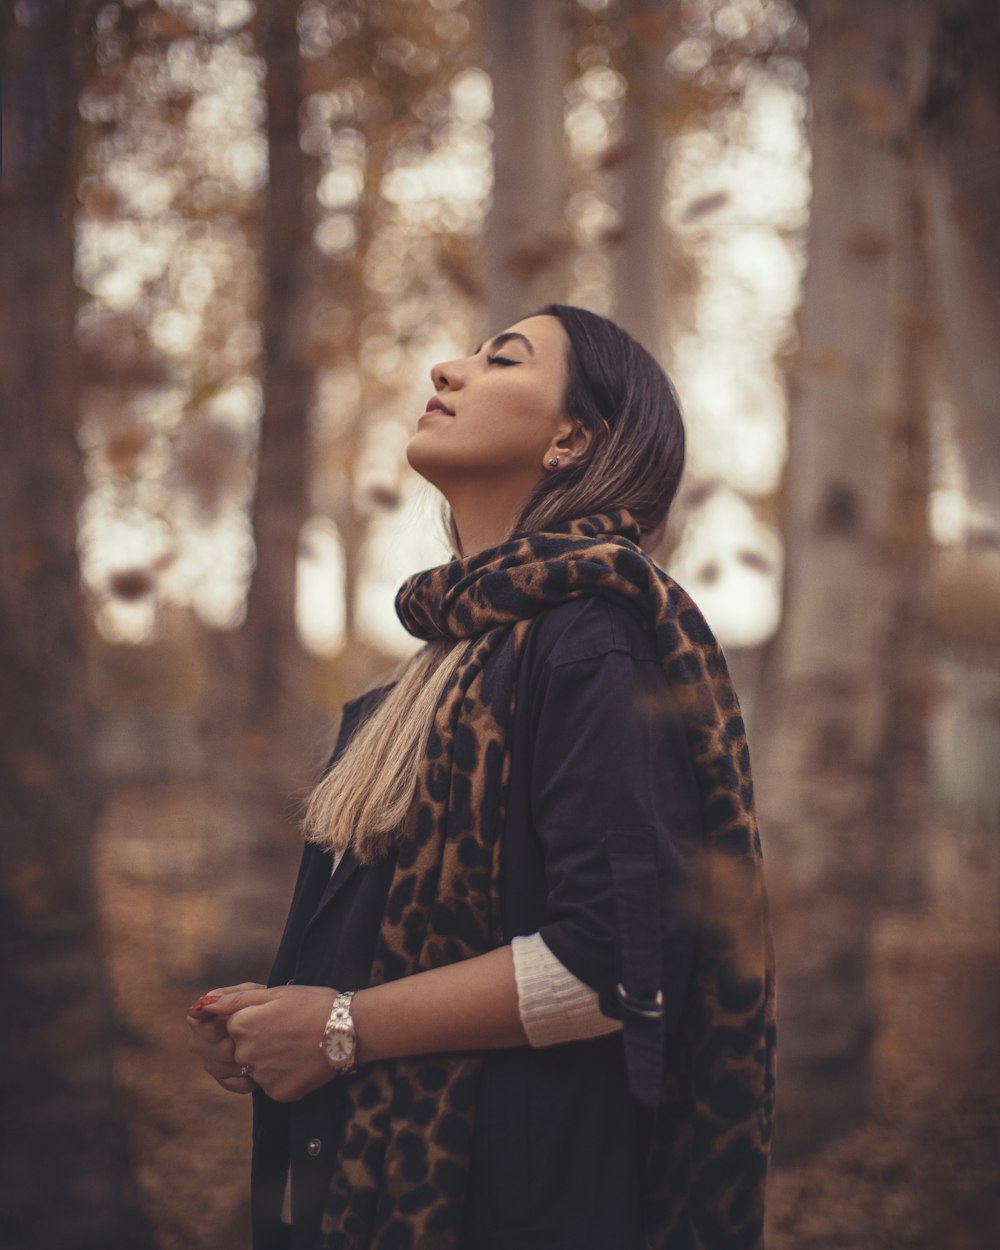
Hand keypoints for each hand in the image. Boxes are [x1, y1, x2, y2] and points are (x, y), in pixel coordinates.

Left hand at [197, 984, 337, 1103]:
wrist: (348, 1030)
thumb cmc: (313, 1004)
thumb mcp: (274, 993)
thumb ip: (234, 999)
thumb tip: (200, 1005)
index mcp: (241, 1025)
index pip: (232, 1025)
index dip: (255, 1019)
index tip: (276, 1017)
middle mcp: (245, 1054)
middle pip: (241, 1049)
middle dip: (259, 1042)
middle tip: (286, 1033)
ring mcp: (260, 1076)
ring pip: (255, 1069)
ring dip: (269, 1060)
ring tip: (294, 1047)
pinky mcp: (277, 1093)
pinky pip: (270, 1085)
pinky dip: (283, 1075)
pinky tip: (300, 1062)